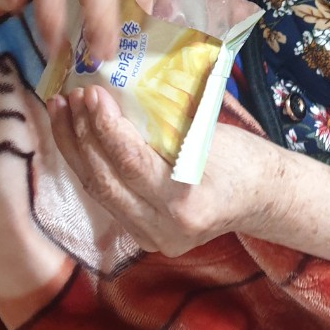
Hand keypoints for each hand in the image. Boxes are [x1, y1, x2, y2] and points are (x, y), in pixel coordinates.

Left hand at [46, 86, 252, 253]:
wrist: (266, 198)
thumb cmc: (244, 157)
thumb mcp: (209, 132)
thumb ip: (166, 123)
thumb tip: (121, 90)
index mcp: (186, 200)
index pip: (131, 161)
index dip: (105, 125)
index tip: (92, 93)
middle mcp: (165, 228)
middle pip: (105, 180)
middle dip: (81, 135)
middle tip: (71, 97)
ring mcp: (153, 238)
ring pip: (98, 193)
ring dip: (76, 150)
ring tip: (64, 112)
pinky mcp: (145, 238)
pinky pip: (108, 199)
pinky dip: (91, 167)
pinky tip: (79, 140)